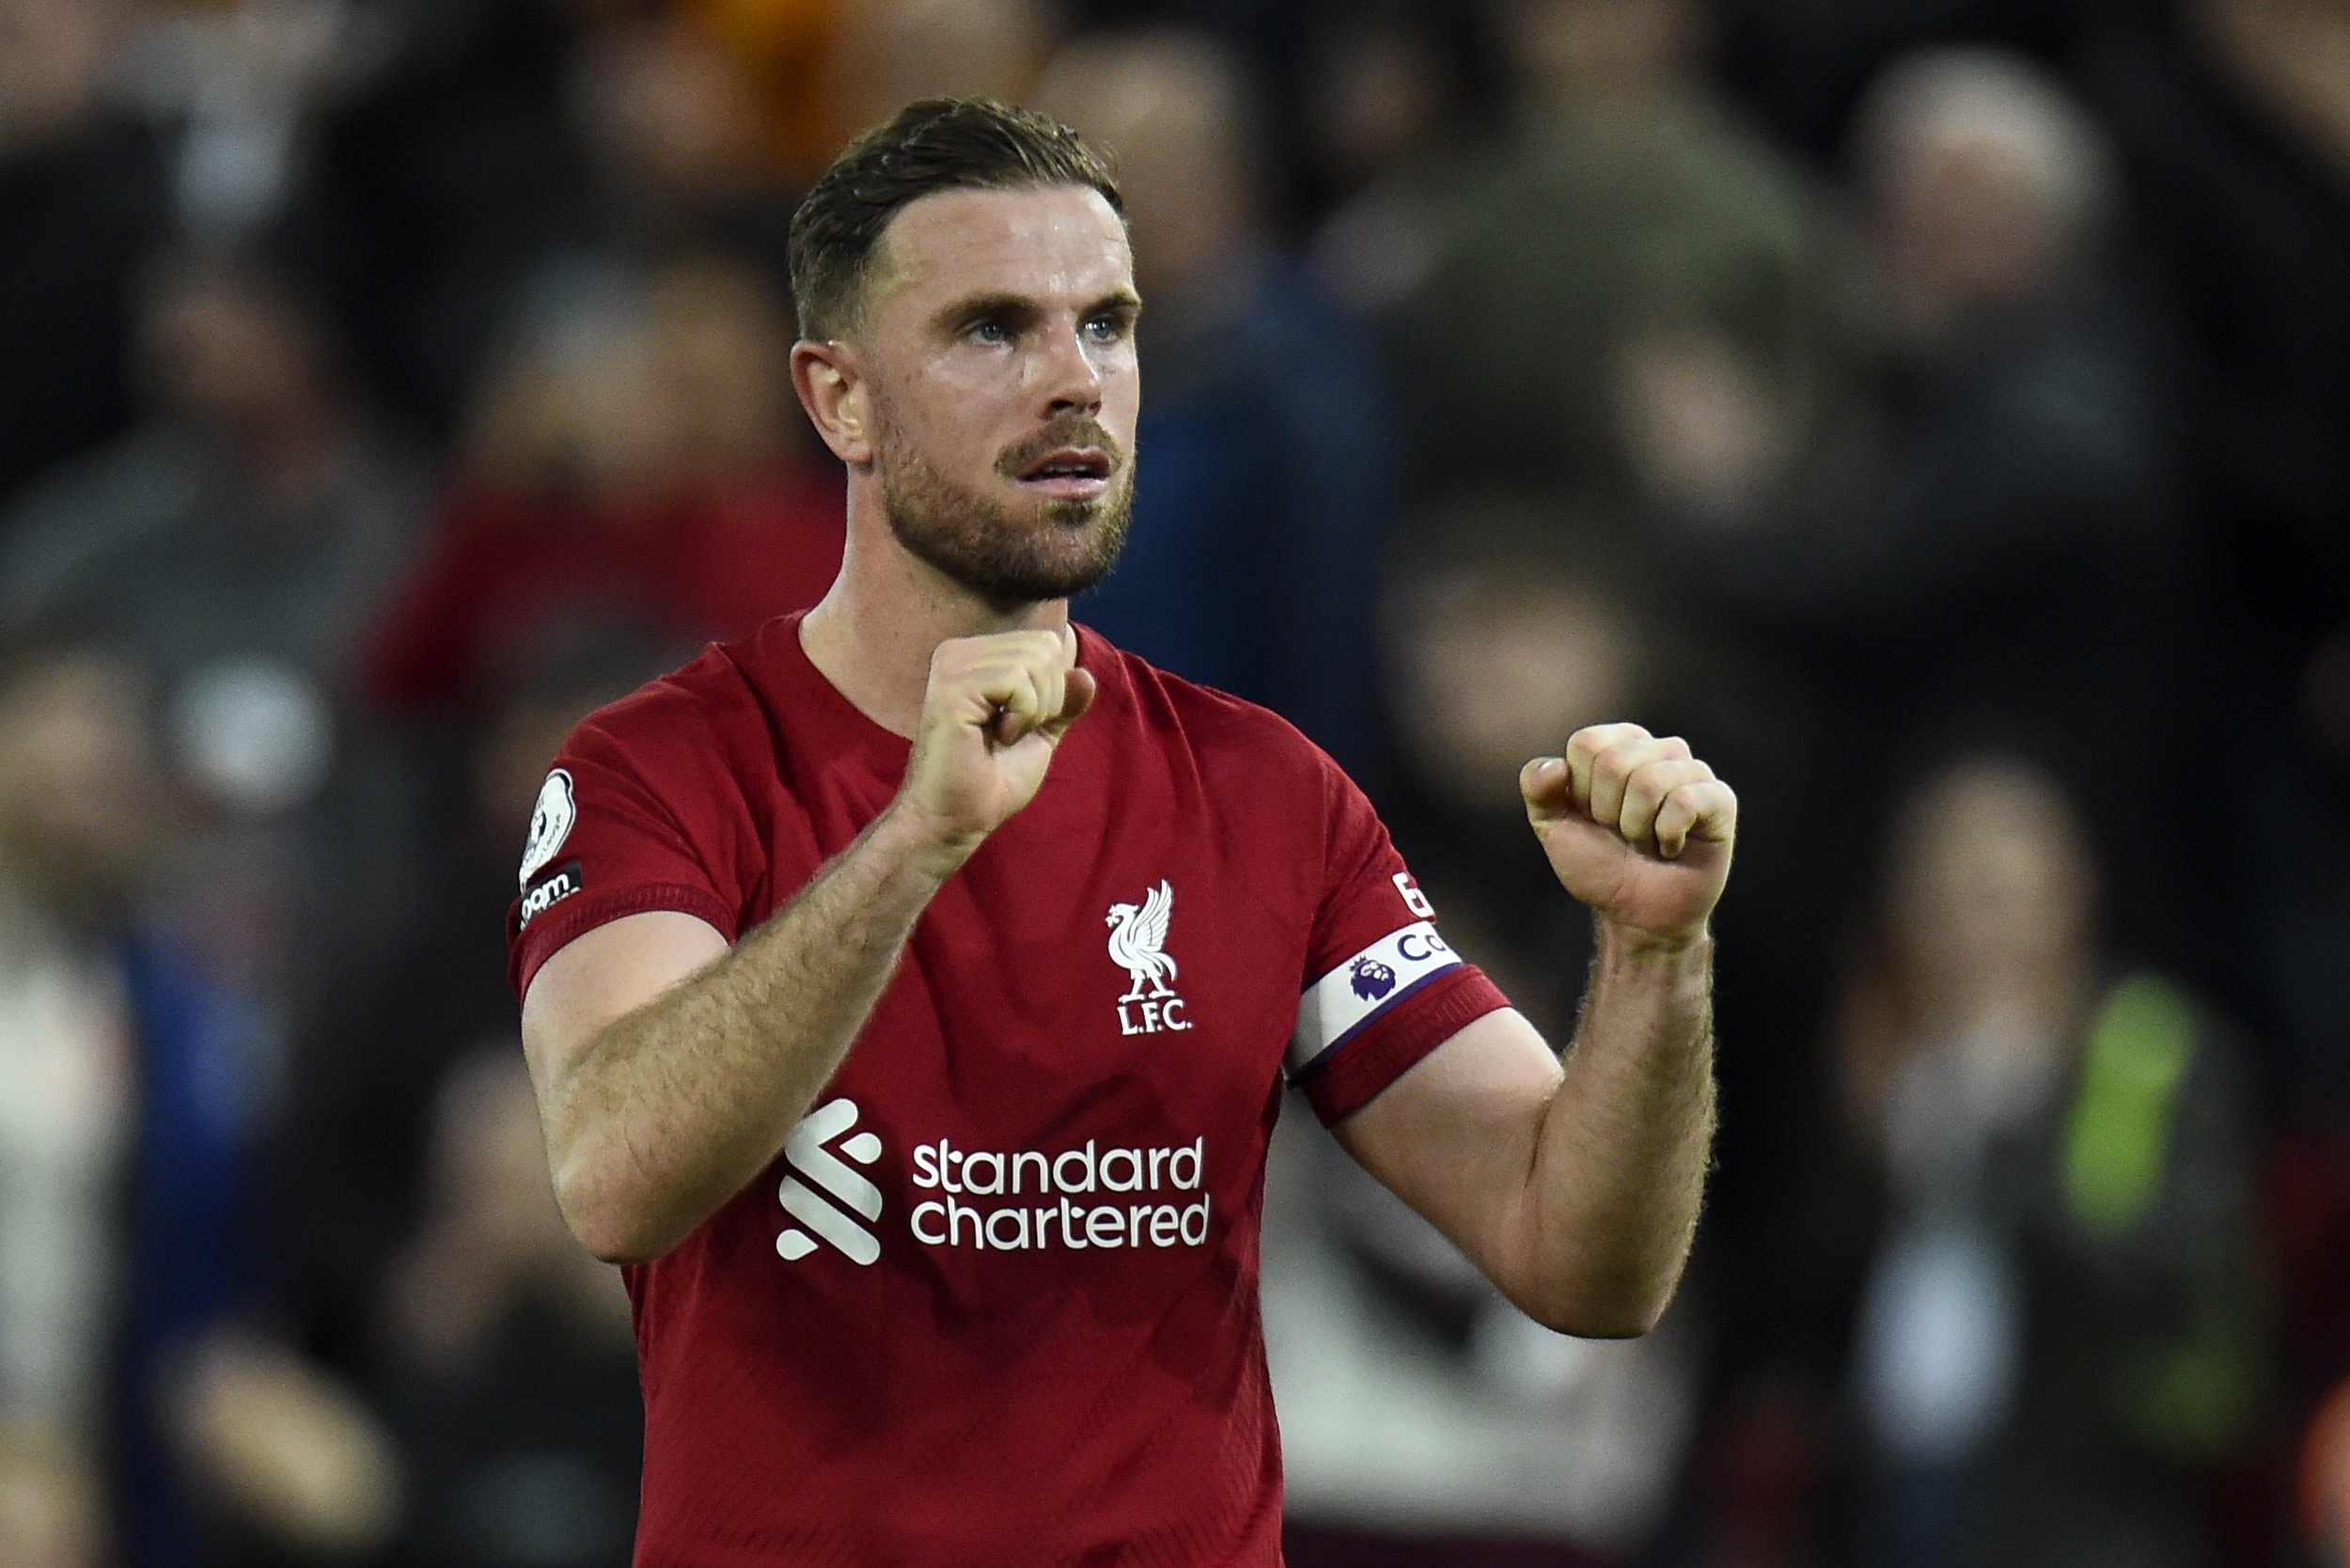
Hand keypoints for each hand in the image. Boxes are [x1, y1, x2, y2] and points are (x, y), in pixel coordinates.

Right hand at [895, 626, 1096, 859]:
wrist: (958, 817)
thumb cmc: (992, 780)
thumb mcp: (1040, 734)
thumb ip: (1063, 703)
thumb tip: (1085, 674)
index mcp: (974, 655)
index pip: (1046, 642)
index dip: (1052, 690)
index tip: (1016, 725)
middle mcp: (958, 651)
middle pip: (1045, 646)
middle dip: (1047, 698)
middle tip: (1010, 732)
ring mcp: (951, 666)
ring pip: (1035, 662)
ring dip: (1033, 711)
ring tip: (1000, 736)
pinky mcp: (952, 688)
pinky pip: (1018, 682)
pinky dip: (1021, 716)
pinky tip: (994, 736)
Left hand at [1521, 723, 1734, 946]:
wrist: (1637, 912)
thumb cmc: (1599, 863)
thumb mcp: (1554, 827)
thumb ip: (1538, 789)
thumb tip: (1555, 766)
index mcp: (1618, 745)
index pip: (1587, 743)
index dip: (1580, 791)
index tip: (1592, 817)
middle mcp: (1658, 749)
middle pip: (1615, 762)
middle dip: (1608, 814)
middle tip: (1622, 834)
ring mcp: (1693, 771)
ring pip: (1649, 782)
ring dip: (1636, 828)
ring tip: (1646, 842)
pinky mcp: (1719, 799)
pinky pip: (1684, 801)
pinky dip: (1667, 836)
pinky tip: (1672, 847)